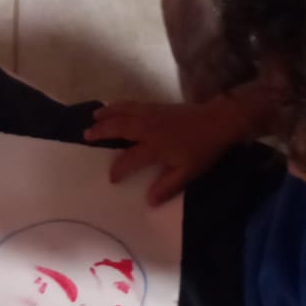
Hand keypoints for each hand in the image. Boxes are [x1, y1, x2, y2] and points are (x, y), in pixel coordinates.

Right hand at [84, 96, 245, 203]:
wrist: (218, 121)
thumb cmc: (203, 149)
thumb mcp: (187, 173)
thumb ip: (167, 187)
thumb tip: (149, 201)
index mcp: (154, 146)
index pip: (129, 159)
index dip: (118, 169)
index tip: (111, 178)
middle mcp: (148, 127)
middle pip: (119, 127)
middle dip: (102, 132)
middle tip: (87, 135)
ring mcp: (151, 114)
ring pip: (123, 111)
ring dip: (107, 113)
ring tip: (94, 117)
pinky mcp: (157, 106)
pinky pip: (132, 104)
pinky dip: (120, 106)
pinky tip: (115, 107)